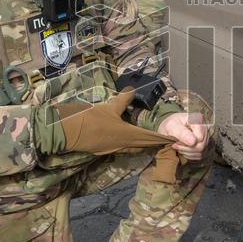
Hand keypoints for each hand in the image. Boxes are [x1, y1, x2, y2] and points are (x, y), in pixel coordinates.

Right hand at [33, 90, 173, 155]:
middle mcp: (124, 145)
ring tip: (152, 142)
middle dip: (155, 143)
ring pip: (134, 148)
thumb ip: (123, 100)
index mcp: (128, 135)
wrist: (70, 132)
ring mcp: (114, 149)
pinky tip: (131, 142)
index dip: (161, 138)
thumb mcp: (109, 106)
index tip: (172, 139)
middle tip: (165, 140)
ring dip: (144, 145)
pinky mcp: (105, 150)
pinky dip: (132, 146)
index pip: (150, 137)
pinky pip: (124, 149)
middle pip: (144, 145)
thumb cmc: (91, 118)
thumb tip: (133, 91)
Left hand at [157, 112, 208, 160]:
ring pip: (200, 152)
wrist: (169, 128)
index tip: (175, 142)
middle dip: (186, 149)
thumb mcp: (170, 126)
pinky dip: (189, 155)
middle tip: (175, 145)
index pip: (199, 138)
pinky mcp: (203, 144)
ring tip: (178, 147)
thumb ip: (181, 132)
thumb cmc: (169, 125)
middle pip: (201, 145)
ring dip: (187, 152)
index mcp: (198, 119)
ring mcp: (205, 136)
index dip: (187, 143)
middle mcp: (204, 127)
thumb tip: (193, 142)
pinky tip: (183, 150)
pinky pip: (199, 155)